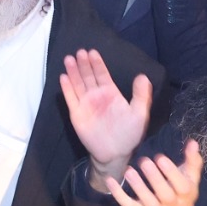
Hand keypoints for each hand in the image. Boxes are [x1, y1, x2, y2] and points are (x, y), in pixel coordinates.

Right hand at [59, 48, 152, 178]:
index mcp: (111, 93)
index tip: (92, 51)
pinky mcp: (77, 114)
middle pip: (88, 76)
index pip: (102, 74)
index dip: (97, 63)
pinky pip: (70, 98)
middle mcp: (96, 96)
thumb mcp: (139, 113)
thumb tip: (143, 76)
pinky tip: (63, 77)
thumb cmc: (129, 134)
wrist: (115, 153)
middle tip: (80, 52)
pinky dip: (66, 88)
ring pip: (77, 84)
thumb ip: (140, 95)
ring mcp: (86, 104)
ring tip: (69, 59)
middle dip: (83, 64)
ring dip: (73, 71)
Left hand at [106, 141, 205, 205]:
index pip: (181, 185)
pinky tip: (110, 180)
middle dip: (154, 177)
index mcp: (185, 193)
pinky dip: (119, 195)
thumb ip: (192, 161)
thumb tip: (192, 142)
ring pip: (147, 201)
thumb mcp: (191, 179)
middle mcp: (171, 204)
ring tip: (129, 171)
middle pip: (164, 194)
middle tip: (144, 161)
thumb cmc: (183, 196)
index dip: (171, 172)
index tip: (160, 158)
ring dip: (137, 186)